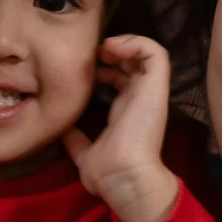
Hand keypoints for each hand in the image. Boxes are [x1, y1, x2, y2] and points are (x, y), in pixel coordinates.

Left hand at [62, 35, 180, 221]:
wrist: (122, 178)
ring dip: (126, 42)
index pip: (121, 78)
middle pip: (134, 62)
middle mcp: (140, 98)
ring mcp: (150, 91)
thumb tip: (65, 132)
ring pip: (149, 53)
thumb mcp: (85, 154)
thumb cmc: (106, 172)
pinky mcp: (156, 87)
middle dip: (113, 50)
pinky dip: (137, 42)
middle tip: (94, 53)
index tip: (86, 67)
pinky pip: (156, 53)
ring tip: (106, 47)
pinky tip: (114, 48)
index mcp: (126, 110)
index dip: (105, 67)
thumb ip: (77, 142)